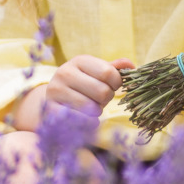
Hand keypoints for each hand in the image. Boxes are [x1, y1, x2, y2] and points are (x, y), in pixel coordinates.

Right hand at [12, 55, 134, 130]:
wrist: (54, 99)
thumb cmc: (83, 85)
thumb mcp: (96, 73)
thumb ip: (114, 69)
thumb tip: (132, 66)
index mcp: (79, 61)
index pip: (108, 72)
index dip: (116, 83)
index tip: (113, 86)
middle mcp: (65, 72)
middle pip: (102, 92)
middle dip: (107, 99)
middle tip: (100, 99)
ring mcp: (56, 91)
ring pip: (93, 108)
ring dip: (97, 111)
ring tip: (90, 107)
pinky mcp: (51, 109)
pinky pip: (81, 121)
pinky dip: (89, 123)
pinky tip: (84, 118)